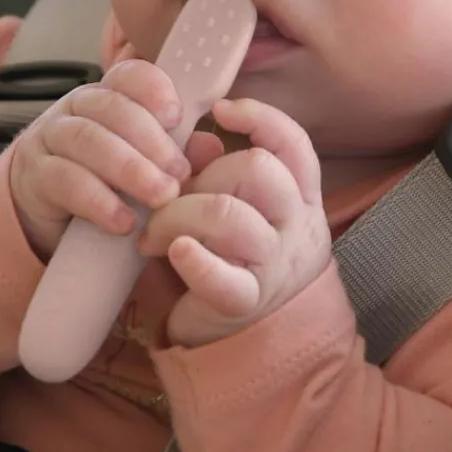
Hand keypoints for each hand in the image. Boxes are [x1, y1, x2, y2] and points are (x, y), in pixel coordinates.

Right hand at [9, 60, 195, 260]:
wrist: (51, 218)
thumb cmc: (109, 185)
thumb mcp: (148, 168)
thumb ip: (179, 155)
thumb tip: (210, 147)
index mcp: (108, 96)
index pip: (128, 75)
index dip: (153, 89)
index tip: (177, 117)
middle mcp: (76, 108)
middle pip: (111, 107)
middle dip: (151, 141)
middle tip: (179, 175)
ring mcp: (51, 138)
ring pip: (88, 140)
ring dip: (129, 169)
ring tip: (160, 198)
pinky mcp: (35, 176)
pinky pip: (65, 180)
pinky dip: (99, 201)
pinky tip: (124, 222)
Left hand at [139, 98, 330, 346]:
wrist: (255, 340)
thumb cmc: (237, 260)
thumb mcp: (237, 209)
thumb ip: (218, 172)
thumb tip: (198, 139)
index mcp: (299, 197)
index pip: (294, 143)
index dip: (261, 118)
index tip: (220, 111)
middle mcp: (296, 226)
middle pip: (258, 169)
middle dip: (203, 175)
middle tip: (168, 198)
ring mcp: (276, 265)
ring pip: (231, 215)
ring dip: (178, 216)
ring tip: (151, 236)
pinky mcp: (247, 302)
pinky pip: (223, 276)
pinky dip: (193, 259)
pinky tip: (174, 252)